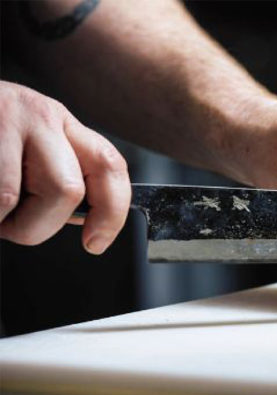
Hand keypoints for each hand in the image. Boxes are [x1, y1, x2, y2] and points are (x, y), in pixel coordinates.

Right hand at [0, 81, 130, 253]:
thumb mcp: (29, 143)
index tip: (96, 242)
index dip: (111, 212)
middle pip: (67, 190)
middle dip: (38, 226)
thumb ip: (60, 175)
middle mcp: (38, 116)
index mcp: (61, 122)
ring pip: (11, 199)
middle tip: (12, 225)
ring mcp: (2, 121)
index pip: (109, 166)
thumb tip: (85, 219)